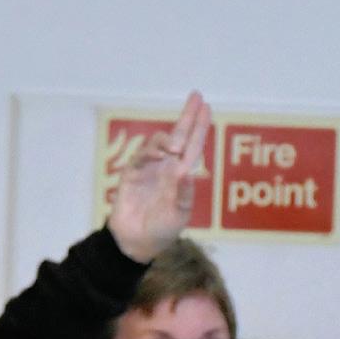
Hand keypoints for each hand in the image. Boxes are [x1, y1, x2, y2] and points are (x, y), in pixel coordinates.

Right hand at [109, 91, 213, 261]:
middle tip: (196, 96)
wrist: (136, 242)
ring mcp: (149, 168)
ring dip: (167, 139)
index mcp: (183, 174)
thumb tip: (188, 171)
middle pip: (179, 135)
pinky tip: (159, 155)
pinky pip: (141, 156)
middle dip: (188, 116)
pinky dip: (150, 152)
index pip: (194, 145)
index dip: (200, 126)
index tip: (207, 106)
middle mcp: (167, 167)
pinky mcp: (132, 173)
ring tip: (174, 147)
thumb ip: (184, 194)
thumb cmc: (163, 230)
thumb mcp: (180, 214)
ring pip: (159, 142)